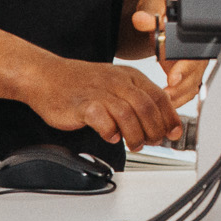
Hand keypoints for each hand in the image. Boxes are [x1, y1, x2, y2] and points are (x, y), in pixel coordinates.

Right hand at [21, 58, 183, 150]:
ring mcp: (99, 92)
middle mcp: (117, 82)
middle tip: (153, 142)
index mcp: (129, 76)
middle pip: (147, 107)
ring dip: (135, 134)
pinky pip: (101, 119)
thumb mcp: (116, 84)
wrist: (46, 76)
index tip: (174, 133)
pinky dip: (109, 131)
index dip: (170, 117)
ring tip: (135, 145)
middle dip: (155, 129)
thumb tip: (159, 123)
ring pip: (128, 114)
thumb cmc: (82, 83)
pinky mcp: (81, 104)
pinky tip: (110, 136)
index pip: (159, 97)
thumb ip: (137, 100)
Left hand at [130, 0, 205, 108]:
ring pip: (192, 86)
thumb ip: (149, 12)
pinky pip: (187, 90)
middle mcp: (197, 51)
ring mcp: (192, 64)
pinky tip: (163, 104)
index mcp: (193, 34)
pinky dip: (177, 99)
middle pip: (195, 75)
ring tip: (161, 104)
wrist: (161, 10)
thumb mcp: (154, 4)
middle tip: (164, 97)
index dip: (184, 69)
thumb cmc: (160, 6)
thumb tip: (141, 19)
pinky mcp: (185, 73)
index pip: (194, 55)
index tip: (172, 78)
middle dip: (180, 88)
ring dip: (178, 97)